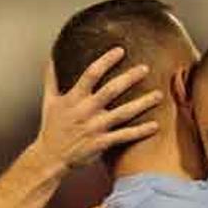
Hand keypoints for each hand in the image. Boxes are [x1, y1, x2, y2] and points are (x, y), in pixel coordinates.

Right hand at [34, 47, 162, 168]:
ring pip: (123, 113)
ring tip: (159, 95)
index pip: (91, 73)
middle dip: (129, 78)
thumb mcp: (49, 101)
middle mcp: (86, 111)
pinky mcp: (101, 143)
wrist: (50, 156)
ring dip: (143, 103)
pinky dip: (140, 131)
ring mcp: (95, 127)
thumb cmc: (51, 128)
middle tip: (146, 68)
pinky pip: (125, 136)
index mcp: (74, 98)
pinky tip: (155, 125)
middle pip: (111, 90)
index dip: (106, 60)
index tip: (120, 50)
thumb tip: (52, 57)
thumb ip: (52, 78)